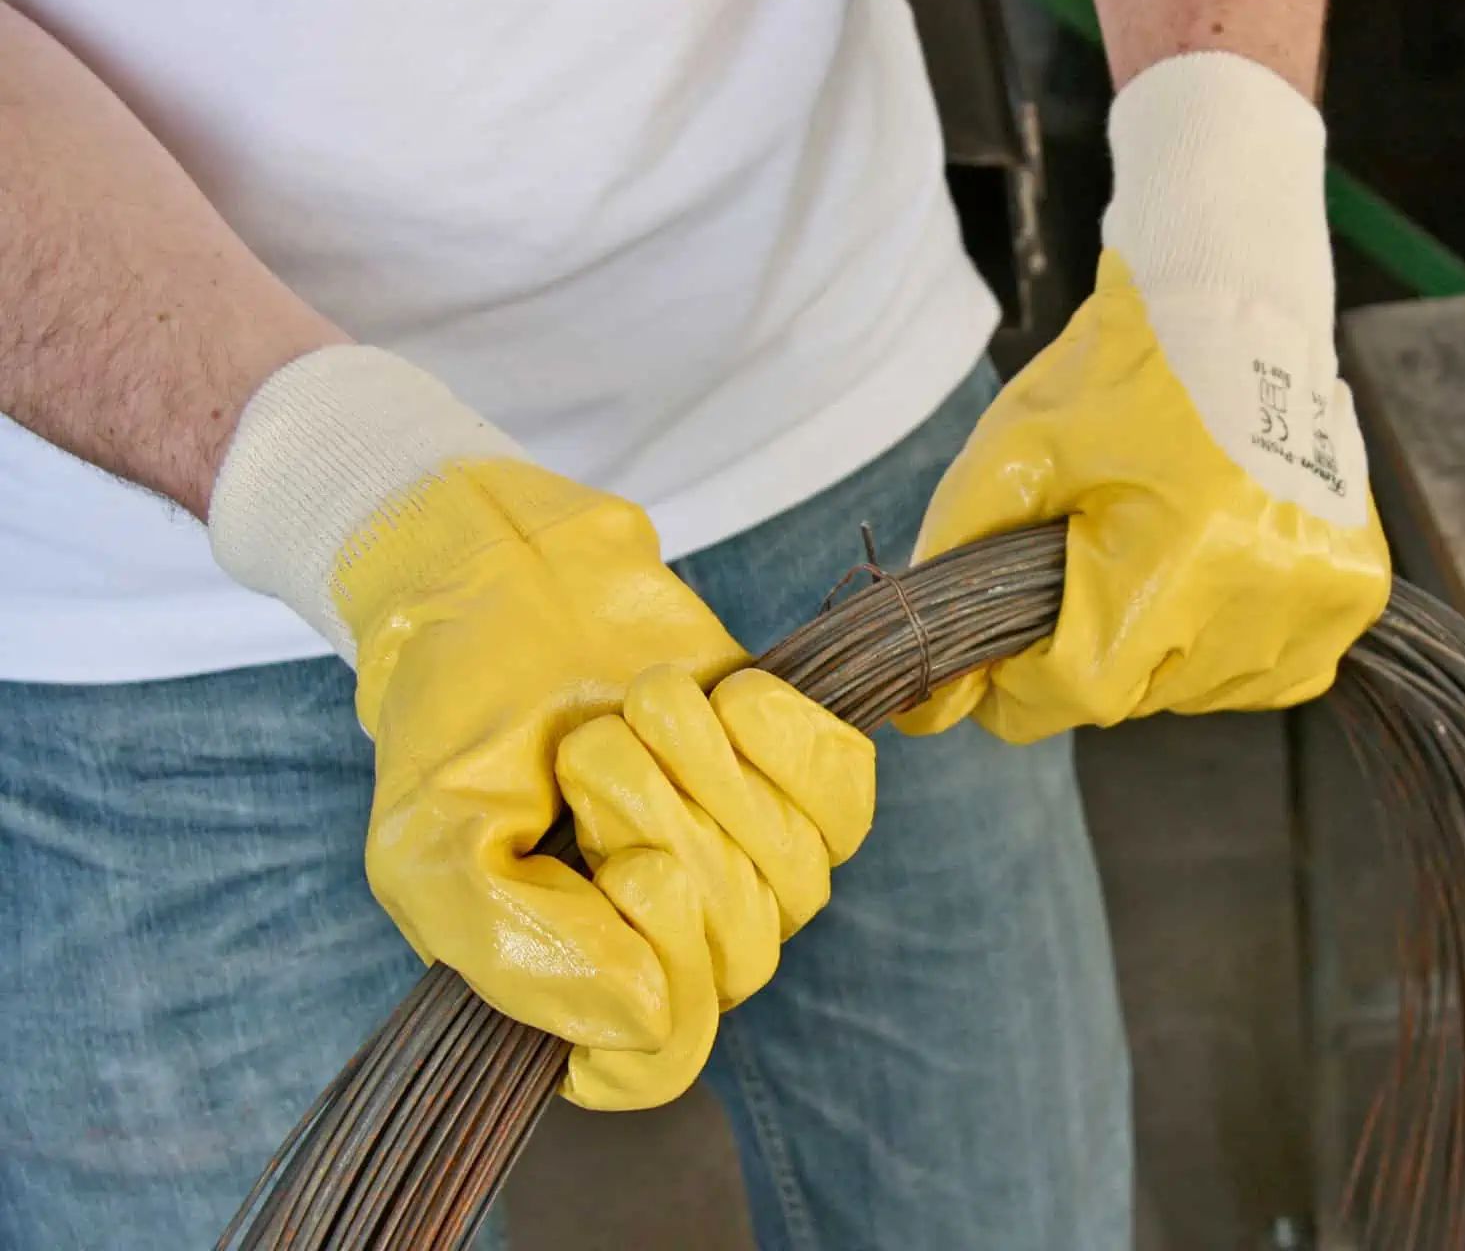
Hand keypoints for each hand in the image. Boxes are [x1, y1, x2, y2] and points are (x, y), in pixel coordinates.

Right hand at [209, 349, 873, 1108]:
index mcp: (576, 994)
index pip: (662, 1061)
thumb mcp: (434, 847)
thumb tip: (649, 1018)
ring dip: (711, 766)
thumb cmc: (464, 726)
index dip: (658, 966)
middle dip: (661, 822)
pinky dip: (781, 733)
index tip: (614, 865)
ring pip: (798, 876)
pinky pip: (846, 802)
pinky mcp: (801, 789)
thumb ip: (524, 954)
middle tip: (591, 753)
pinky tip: (724, 697)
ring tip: (639, 714)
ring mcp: (747, 870)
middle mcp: (676, 950)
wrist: (510, 587)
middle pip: (740, 956)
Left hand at [897, 54, 1389, 744]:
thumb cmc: (1118, 374)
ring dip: (1153, 652)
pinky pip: (1264, 674)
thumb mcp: (1012, 454)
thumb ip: (958, 571)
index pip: (1078, 690)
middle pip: (1133, 696)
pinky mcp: (1354, 596)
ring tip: (1153, 552)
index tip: (997, 653)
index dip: (1020, 684)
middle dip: (1085, 654)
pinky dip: (1217, 647)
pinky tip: (1204, 574)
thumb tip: (931, 698)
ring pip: (1195, 692)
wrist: (1236, 310)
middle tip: (1080, 568)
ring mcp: (1320, 601)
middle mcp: (1263, 594)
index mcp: (1181, 556)